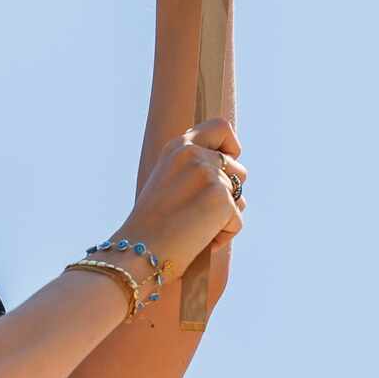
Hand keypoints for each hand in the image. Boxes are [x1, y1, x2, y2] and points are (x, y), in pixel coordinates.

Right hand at [113, 117, 245, 278]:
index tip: (227, 162)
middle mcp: (194, 154)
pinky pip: (237, 221)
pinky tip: (197, 240)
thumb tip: (231, 169)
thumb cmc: (152, 225)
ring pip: (240, 196)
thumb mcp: (169, 181)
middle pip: (239, 169)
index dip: (231, 145)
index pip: (221, 127)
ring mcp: (208, 174)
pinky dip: (223, 236)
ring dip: (225, 216)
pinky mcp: (221, 199)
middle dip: (229, 193)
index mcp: (178, 147)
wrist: (139, 251)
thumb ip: (194, 167)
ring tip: (195, 227)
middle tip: (200, 213)